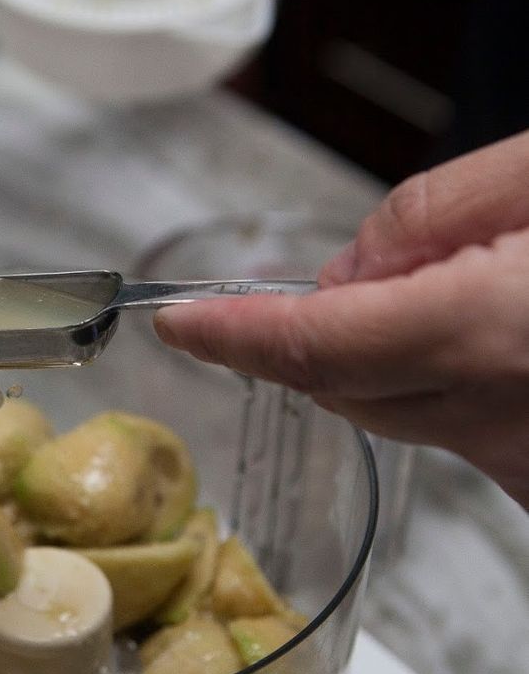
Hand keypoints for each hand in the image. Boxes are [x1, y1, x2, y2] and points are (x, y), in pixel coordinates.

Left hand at [154, 133, 528, 509]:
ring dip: (393, 356)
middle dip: (323, 329)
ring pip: (401, 414)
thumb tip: (352, 266)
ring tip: (485, 288)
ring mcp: (522, 462)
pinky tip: (509, 340)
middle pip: (344, 387)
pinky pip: (462, 435)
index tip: (179, 323)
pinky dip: (450, 385)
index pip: (311, 347)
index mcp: (488, 334)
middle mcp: (498, 419)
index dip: (232, 335)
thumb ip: (435, 211)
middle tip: (398, 264)